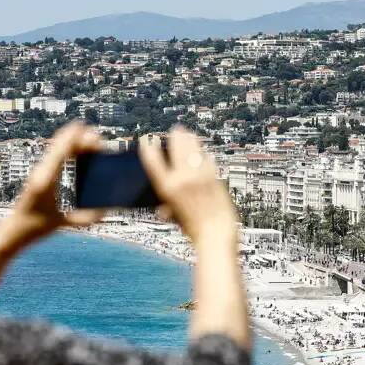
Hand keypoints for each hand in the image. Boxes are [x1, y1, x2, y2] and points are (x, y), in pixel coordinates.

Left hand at [12, 121, 104, 238]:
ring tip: (90, 138)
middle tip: (97, 137)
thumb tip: (104, 212)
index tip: (89, 132)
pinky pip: (55, 154)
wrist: (14, 229)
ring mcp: (39, 171)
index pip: (60, 152)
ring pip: (56, 147)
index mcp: (44, 181)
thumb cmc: (34, 226)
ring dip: (72, 140)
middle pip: (59, 145)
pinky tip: (78, 148)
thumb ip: (83, 219)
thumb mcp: (60, 223)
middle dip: (78, 137)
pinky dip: (67, 147)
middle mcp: (40, 172)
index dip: (74, 139)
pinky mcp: (40, 174)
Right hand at [139, 126, 236, 244]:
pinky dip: (204, 154)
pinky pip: (207, 158)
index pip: (152, 159)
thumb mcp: (175, 217)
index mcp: (167, 188)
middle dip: (175, 135)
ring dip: (190, 139)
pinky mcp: (214, 176)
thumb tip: (163, 209)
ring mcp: (200, 175)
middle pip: (176, 145)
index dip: (148, 146)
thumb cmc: (195, 230)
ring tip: (188, 135)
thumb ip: (168, 208)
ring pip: (193, 147)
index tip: (148, 140)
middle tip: (175, 131)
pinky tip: (204, 153)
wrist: (216, 234)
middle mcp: (182, 178)